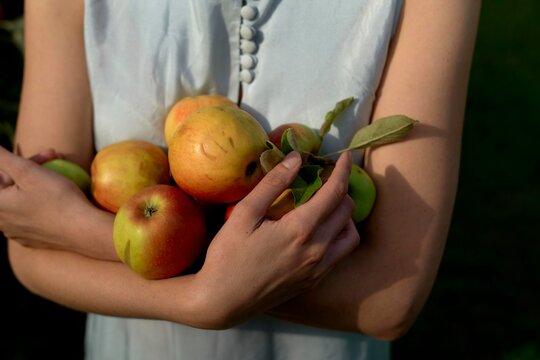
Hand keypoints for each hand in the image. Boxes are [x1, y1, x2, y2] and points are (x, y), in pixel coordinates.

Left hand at [0, 146, 111, 255]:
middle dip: (31, 168)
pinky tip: (58, 196)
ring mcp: (17, 234)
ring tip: (60, 175)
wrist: (84, 231)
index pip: (1, 175)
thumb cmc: (57, 198)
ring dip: (37, 184)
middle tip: (55, 156)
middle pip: (10, 186)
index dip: (18, 160)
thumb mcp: (28, 171)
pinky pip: (31, 216)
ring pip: (21, 200)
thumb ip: (2, 158)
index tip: (42, 154)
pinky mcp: (33, 240)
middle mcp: (1, 223)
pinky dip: (41, 203)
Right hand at [194, 151, 359, 327]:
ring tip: (327, 205)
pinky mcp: (314, 282)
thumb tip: (295, 158)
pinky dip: (340, 236)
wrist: (222, 301)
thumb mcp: (245, 214)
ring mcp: (318, 269)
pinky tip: (320, 230)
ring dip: (346, 216)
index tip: (345, 156)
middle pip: (347, 211)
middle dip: (343, 189)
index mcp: (301, 229)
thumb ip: (273, 184)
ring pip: (351, 236)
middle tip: (327, 179)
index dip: (344, 170)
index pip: (335, 192)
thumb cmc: (228, 255)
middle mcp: (317, 250)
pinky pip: (341, 254)